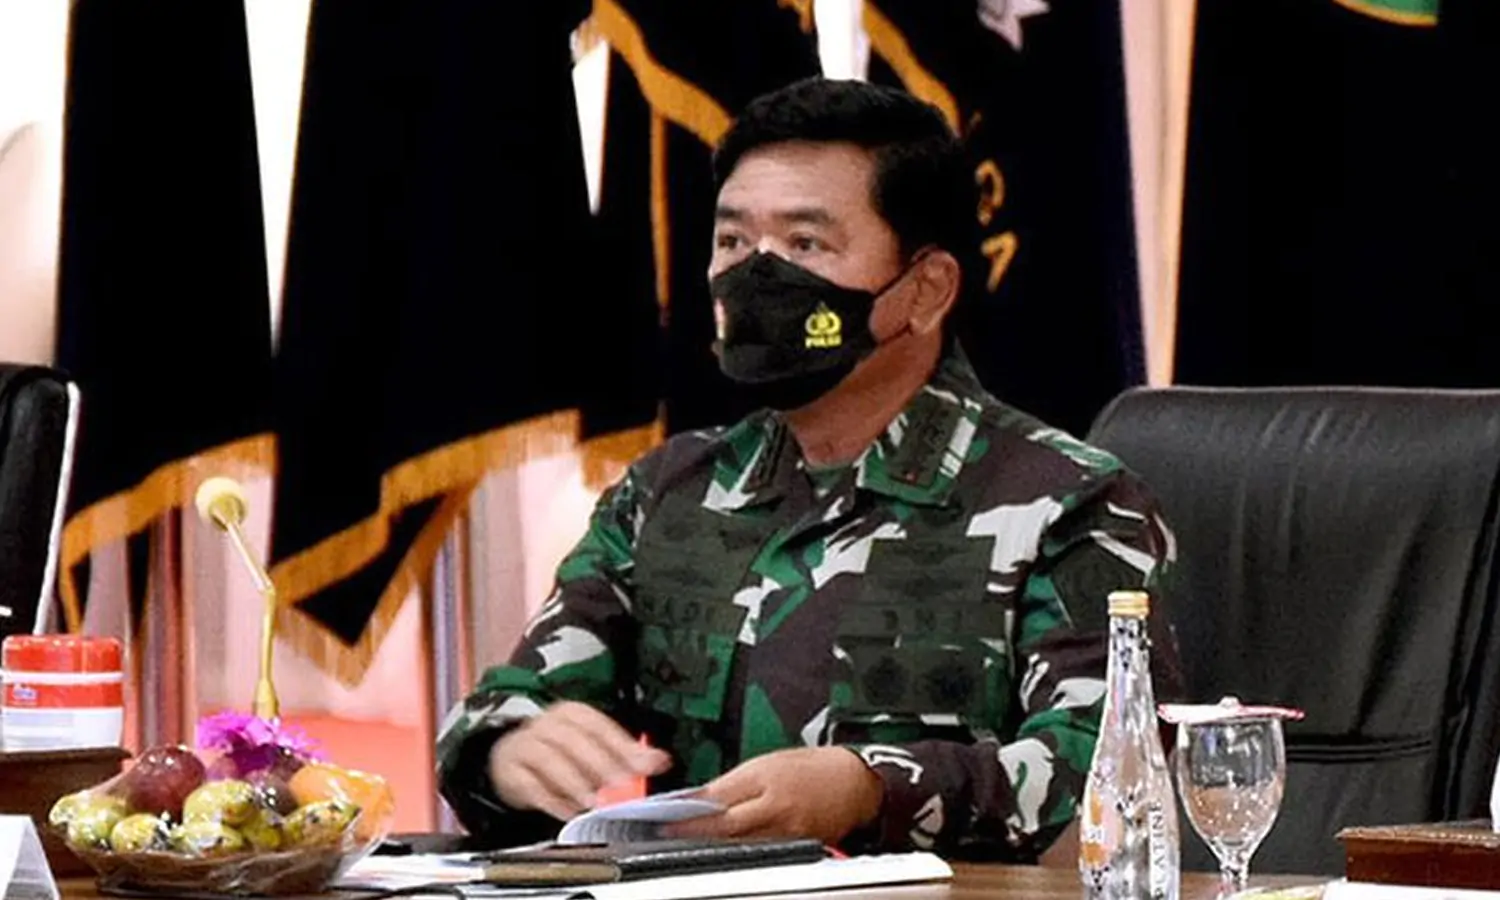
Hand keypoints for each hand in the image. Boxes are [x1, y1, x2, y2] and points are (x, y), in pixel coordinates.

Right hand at [488, 701, 669, 820]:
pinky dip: (550, 800)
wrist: (511, 760)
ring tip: (592, 801)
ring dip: (574, 782)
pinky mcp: (510, 770)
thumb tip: (659, 760)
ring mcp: (526, 745)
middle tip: (620, 785)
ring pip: (550, 759)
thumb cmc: (559, 754)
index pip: (599, 725)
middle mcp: (548, 725)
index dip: (621, 745)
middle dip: (601, 763)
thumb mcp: (592, 749)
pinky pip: (529, 784)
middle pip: (575, 740)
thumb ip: (626, 755)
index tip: (641, 766)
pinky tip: (567, 811)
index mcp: (572, 714)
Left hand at [665, 747, 882, 844]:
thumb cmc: (812, 767)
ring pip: (742, 846)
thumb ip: (732, 782)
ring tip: (691, 844)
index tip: (666, 816)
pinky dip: (741, 852)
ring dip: (714, 845)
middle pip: (727, 827)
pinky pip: (763, 853)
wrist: (854, 783)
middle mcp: (777, 807)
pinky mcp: (797, 848)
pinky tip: (725, 851)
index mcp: (768, 779)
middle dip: (696, 833)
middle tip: (671, 835)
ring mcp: (788, 832)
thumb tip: (697, 798)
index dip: (690, 810)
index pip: (719, 797)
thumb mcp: (767, 762)